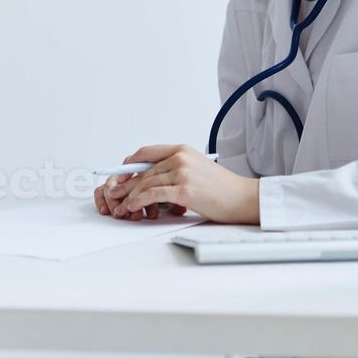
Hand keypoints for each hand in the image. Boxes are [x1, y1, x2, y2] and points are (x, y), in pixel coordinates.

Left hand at [94, 144, 259, 223]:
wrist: (244, 198)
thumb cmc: (222, 188)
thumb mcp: (197, 169)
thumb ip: (175, 169)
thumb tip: (151, 179)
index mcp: (182, 149)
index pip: (146, 152)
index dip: (129, 164)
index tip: (119, 176)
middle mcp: (180, 157)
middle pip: (143, 170)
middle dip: (125, 184)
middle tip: (113, 195)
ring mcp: (182, 172)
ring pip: (145, 183)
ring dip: (129, 196)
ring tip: (120, 207)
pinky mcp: (184, 190)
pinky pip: (153, 195)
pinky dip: (138, 201)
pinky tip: (132, 207)